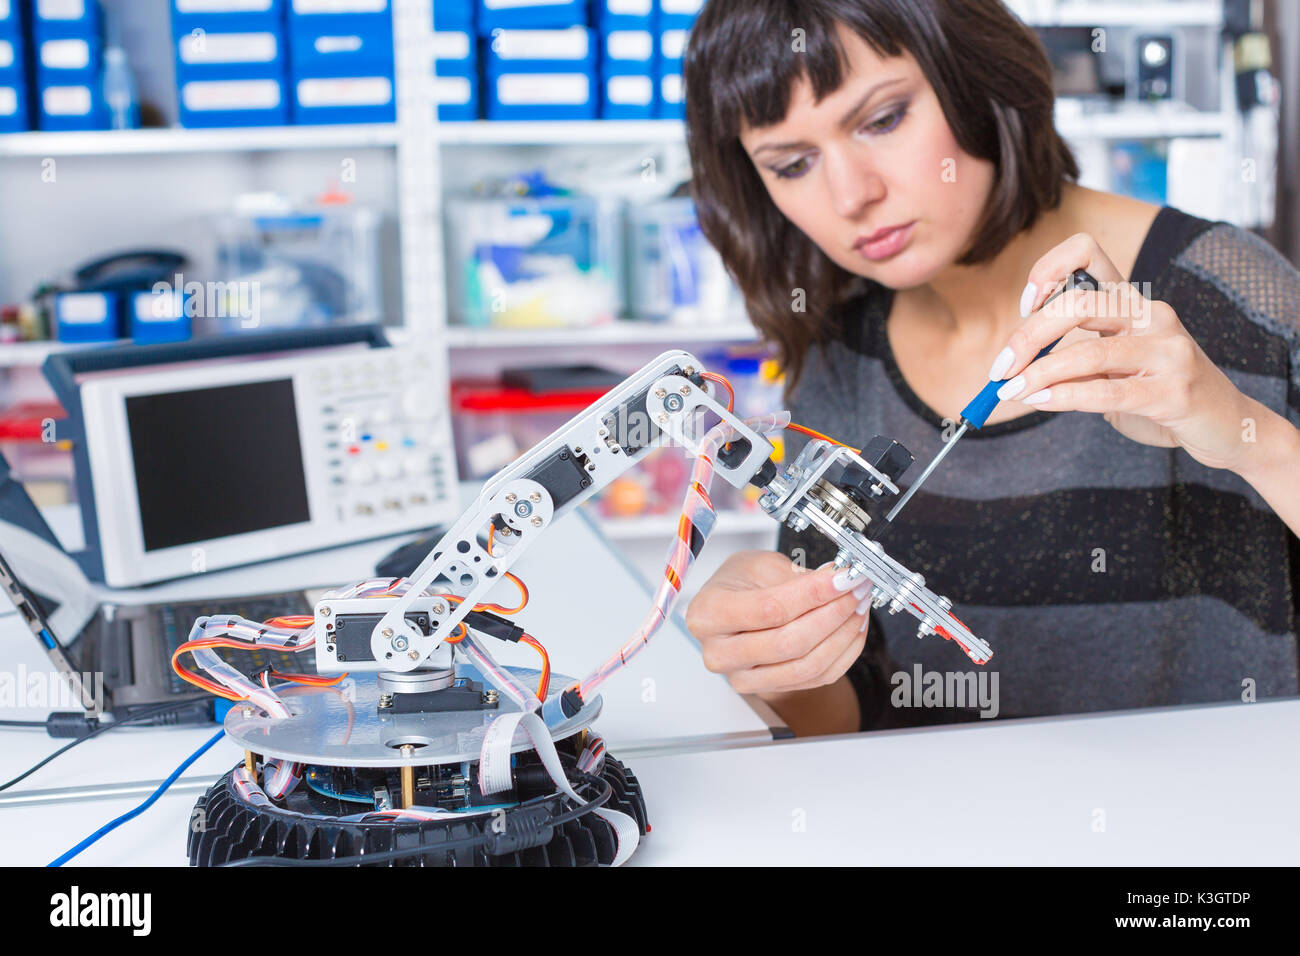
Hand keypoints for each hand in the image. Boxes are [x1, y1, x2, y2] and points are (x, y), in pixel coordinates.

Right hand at [684, 551, 873, 697]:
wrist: (729, 608)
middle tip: (857, 590)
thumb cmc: (737, 584)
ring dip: (843, 635)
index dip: (813, 594)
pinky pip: (816, 678)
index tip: (843, 577)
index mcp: (708, 614)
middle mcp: (720, 652)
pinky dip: (843, 653)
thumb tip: (838, 581)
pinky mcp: (768, 689)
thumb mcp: (758, 564)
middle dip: (833, 614)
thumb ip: (796, 576)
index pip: (770, 609)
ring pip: (806, 666)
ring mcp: (743, 677)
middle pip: (789, 643)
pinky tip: (852, 628)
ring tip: (858, 607)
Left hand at [989, 232, 1259, 472]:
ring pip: (1089, 353)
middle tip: (1001, 369)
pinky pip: (1108, 391)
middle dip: (1028, 337)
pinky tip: (1042, 401)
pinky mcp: (1174, 390)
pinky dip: (1066, 397)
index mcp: (1133, 301)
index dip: (1048, 270)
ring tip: (1012, 391)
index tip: (1026, 305)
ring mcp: (1169, 350)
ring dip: (1040, 374)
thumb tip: (1013, 366)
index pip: (1087, 252)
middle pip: (1077, 305)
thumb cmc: (1157, 391)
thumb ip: (1073, 356)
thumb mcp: (1112, 366)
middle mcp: (1153, 315)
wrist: (1223, 424)